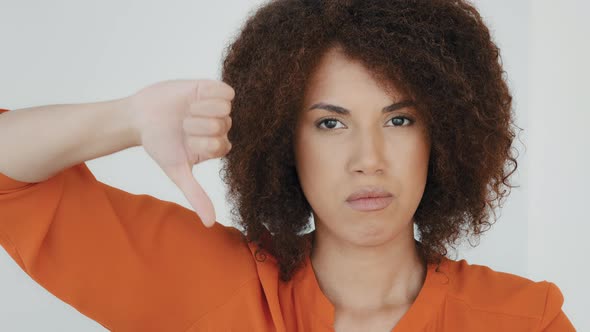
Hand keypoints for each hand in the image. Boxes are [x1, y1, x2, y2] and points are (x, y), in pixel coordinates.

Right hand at [127, 79, 233, 227]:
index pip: (222, 146)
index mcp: (217, 147)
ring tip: (187, 110)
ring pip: (225, 109)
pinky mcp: (213, 89)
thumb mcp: (177, 171)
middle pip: (223, 126)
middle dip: (197, 126)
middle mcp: (221, 128)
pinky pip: (227, 91)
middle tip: (183, 125)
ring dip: (200, 110)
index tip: (185, 141)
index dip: (201, 142)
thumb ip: (196, 195)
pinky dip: (208, 95)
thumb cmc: (159, 145)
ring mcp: (218, 108)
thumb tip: (209, 224)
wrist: (141, 117)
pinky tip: (194, 98)